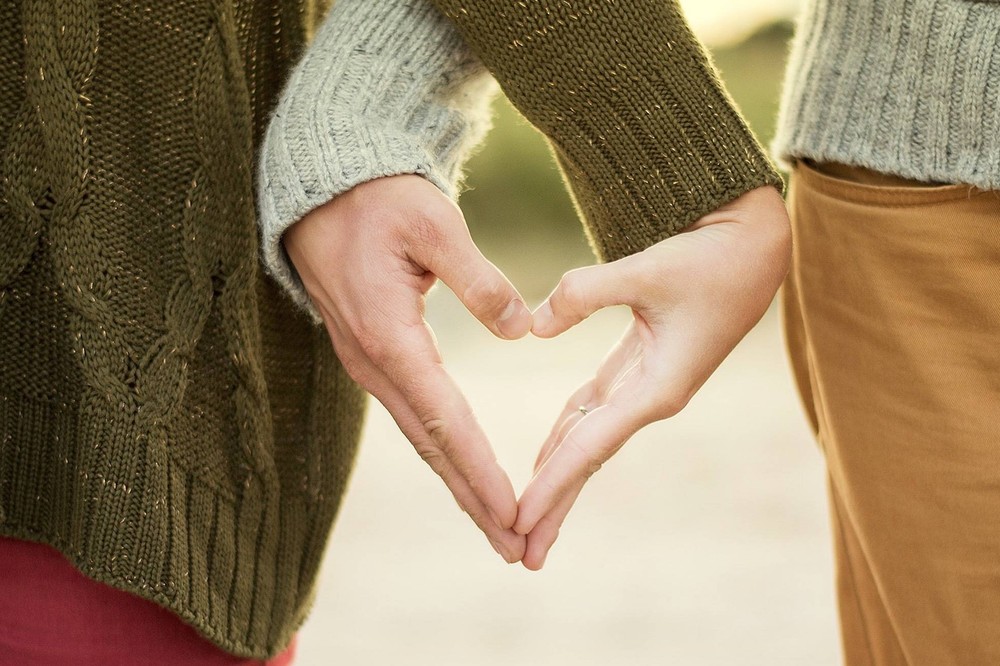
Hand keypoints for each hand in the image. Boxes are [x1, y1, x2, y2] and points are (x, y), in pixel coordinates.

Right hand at [283, 175, 532, 562]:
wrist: (321, 190)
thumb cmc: (378, 200)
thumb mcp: (433, 224)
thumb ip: (478, 279)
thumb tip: (520, 329)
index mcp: (390, 336)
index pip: (445, 419)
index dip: (481, 470)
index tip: (514, 512)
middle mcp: (374, 362)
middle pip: (431, 446)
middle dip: (473, 500)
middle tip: (515, 547)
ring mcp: (368, 363)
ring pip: (421, 437)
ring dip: (459, 483)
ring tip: (498, 525)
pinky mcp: (372, 355)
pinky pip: (413, 415)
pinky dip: (442, 451)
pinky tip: (463, 470)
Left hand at [516, 186, 791, 569]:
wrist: (754, 246)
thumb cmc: (710, 259)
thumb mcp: (648, 269)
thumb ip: (585, 294)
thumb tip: (532, 327)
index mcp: (658, 388)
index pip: (590, 447)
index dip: (552, 484)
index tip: (518, 521)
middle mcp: (651, 397)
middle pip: (588, 460)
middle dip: (554, 506)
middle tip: (519, 553)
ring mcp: (646, 385)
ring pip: (589, 440)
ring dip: (558, 477)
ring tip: (527, 518)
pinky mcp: (640, 366)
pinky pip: (594, 410)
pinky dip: (567, 434)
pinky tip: (545, 455)